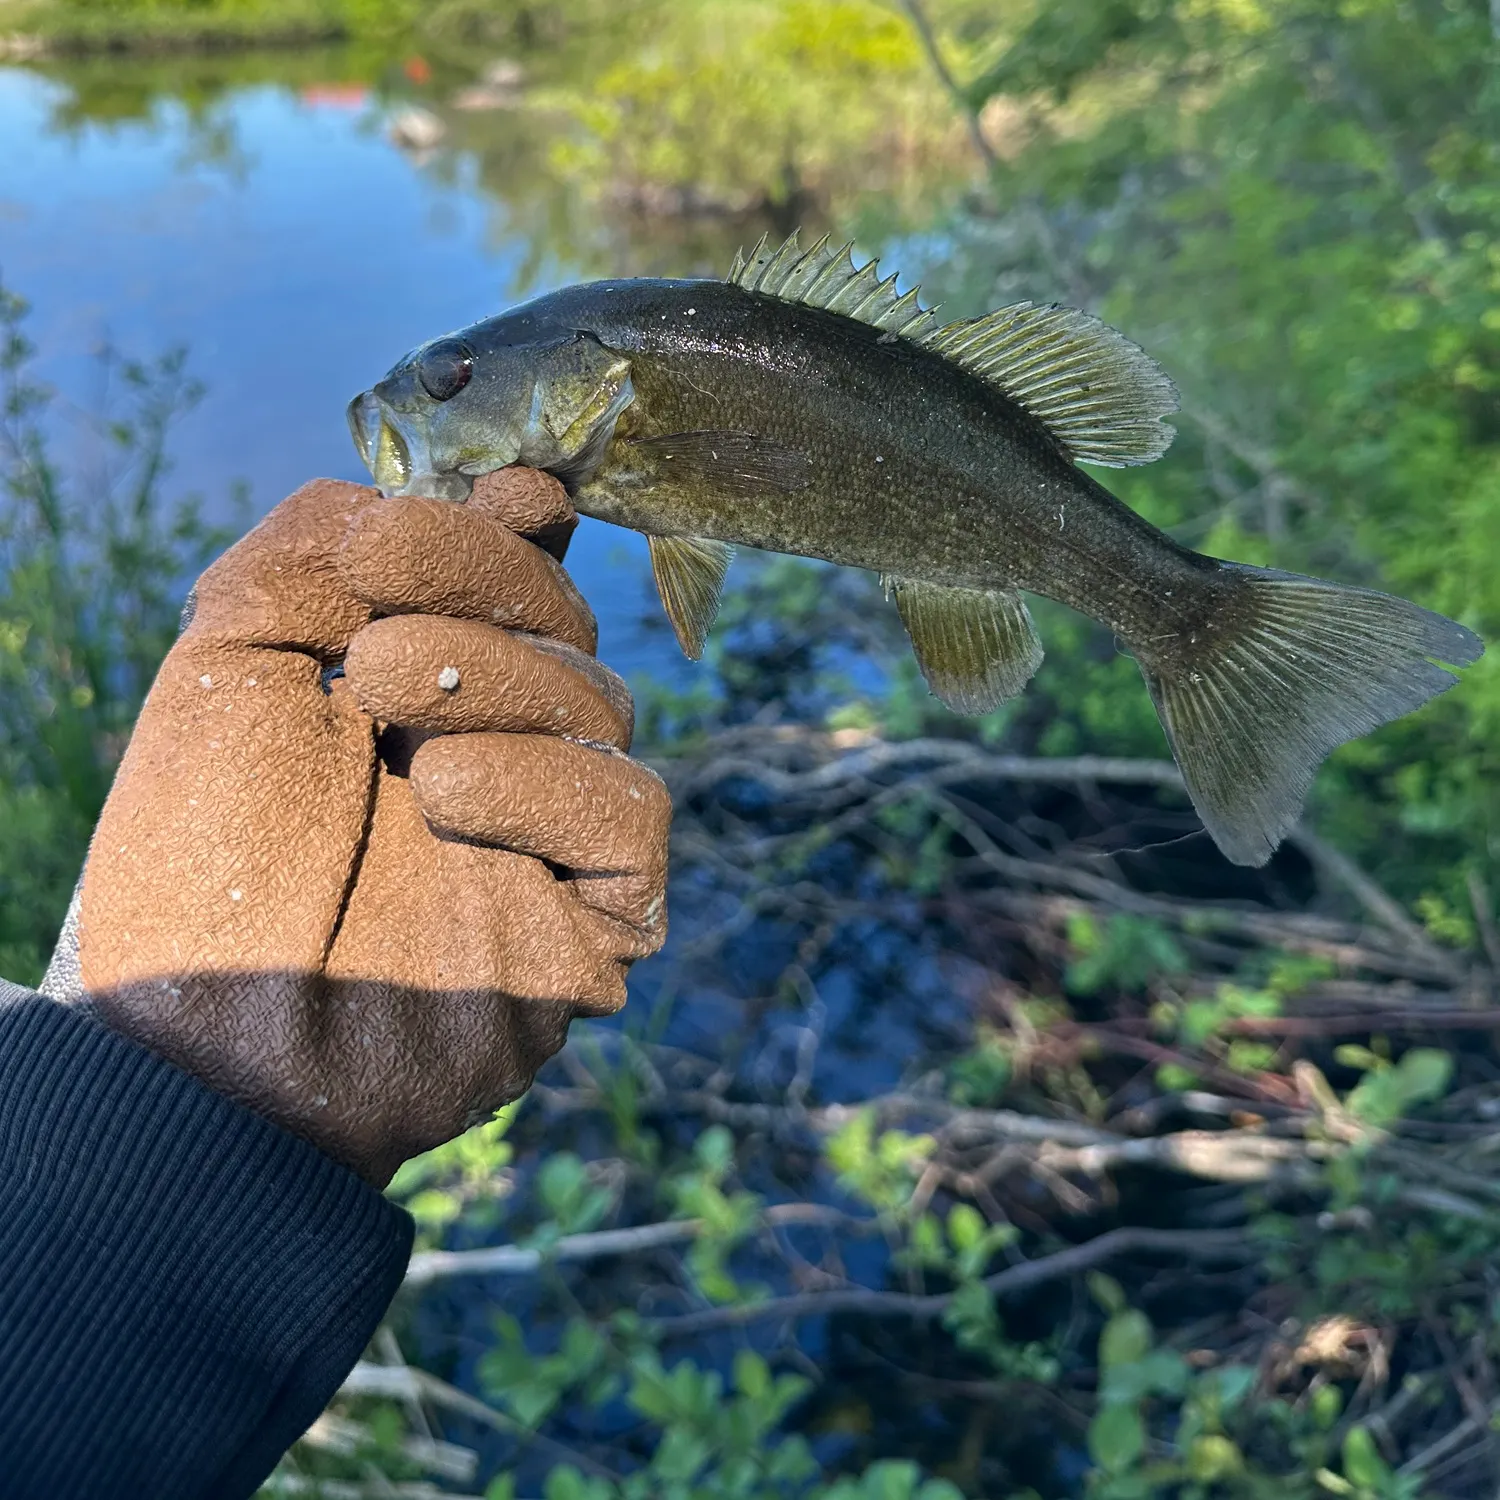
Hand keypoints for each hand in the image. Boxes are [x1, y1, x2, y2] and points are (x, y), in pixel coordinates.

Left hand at [71, 470, 669, 1186]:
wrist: (209, 1036)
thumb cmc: (204, 848)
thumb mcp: (234, 652)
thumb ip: (324, 545)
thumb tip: (464, 487)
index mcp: (420, 680)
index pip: (518, 573)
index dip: (512, 525)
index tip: (495, 493)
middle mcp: (500, 743)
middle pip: (564, 621)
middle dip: (478, 589)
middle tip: (370, 637)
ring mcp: (554, 830)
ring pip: (600, 702)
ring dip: (490, 684)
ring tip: (385, 715)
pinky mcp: (600, 911)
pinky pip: (628, 809)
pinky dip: (547, 785)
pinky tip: (451, 803)